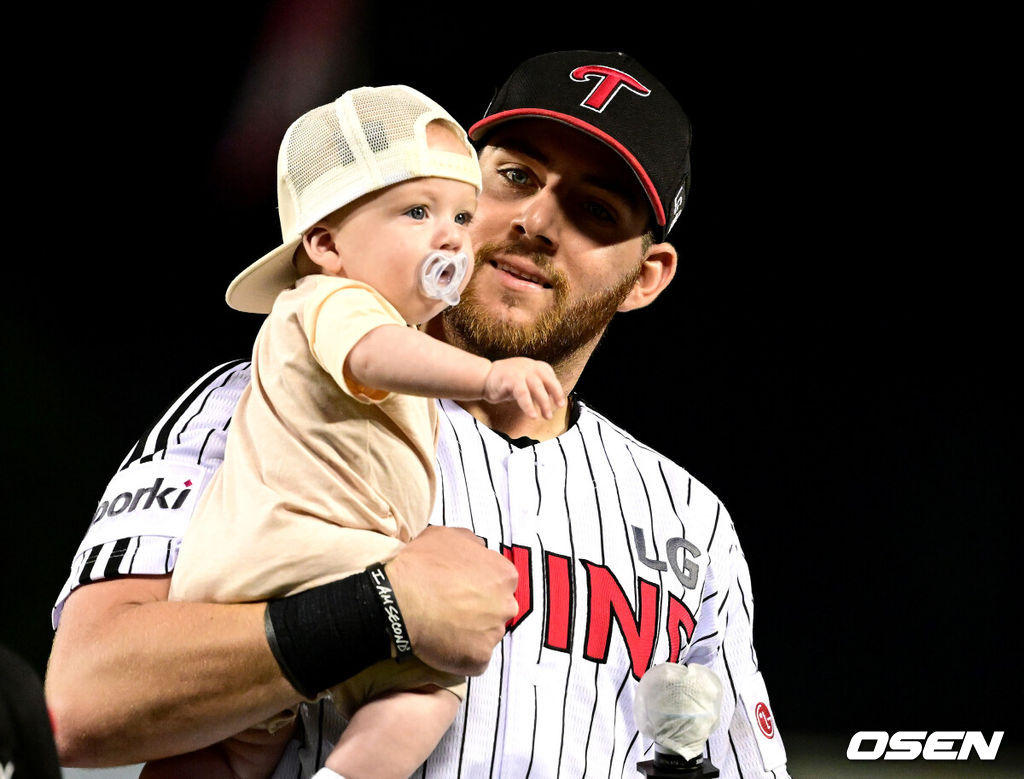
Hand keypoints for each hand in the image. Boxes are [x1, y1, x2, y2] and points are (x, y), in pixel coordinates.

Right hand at [384, 527, 517, 675]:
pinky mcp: (479, 659)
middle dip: (480, 609)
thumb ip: (473, 544)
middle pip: (497, 609)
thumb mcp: (448, 536)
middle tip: (452, 608)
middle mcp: (506, 605)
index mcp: (504, 575)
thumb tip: (479, 552)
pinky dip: (461, 654)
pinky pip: (475, 658)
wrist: (399, 600)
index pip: (501, 582)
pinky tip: (442, 644)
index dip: (480, 585)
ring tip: (444, 627)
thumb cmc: (423, 565)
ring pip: (487, 634)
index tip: (461, 588)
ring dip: (471, 632)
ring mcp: (494, 634)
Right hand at [483, 358, 565, 418]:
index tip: (560, 402)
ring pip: (537, 388)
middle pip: (548, 380)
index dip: (557, 390)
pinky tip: (532, 415)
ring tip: (547, 416)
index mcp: (535, 366)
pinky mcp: (511, 380)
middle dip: (556, 394)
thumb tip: (550, 399)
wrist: (483, 376)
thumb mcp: (524, 380)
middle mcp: (530, 366)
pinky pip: (523, 394)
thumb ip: (536, 387)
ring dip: (544, 403)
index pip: (550, 376)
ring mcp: (520, 372)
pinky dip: (528, 406)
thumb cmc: (505, 381)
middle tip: (559, 407)